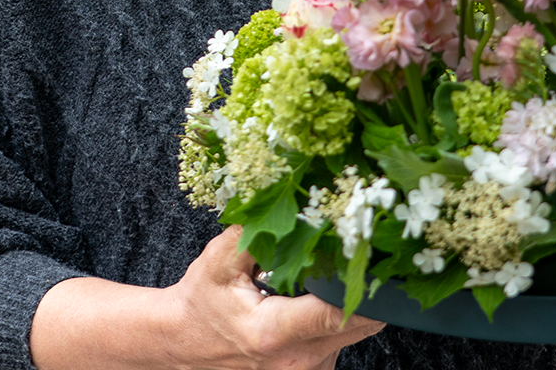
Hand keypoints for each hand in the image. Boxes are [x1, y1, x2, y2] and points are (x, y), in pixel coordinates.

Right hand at [166, 226, 384, 369]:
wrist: (184, 342)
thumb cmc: (201, 302)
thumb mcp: (219, 260)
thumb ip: (255, 231)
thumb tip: (292, 200)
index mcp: (273, 332)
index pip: (338, 313)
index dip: (363, 286)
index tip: (372, 257)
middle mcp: (296, 360)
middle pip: (360, 323)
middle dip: (363, 288)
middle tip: (355, 256)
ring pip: (354, 332)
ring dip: (347, 304)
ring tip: (319, 282)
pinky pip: (341, 341)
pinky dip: (334, 320)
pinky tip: (309, 305)